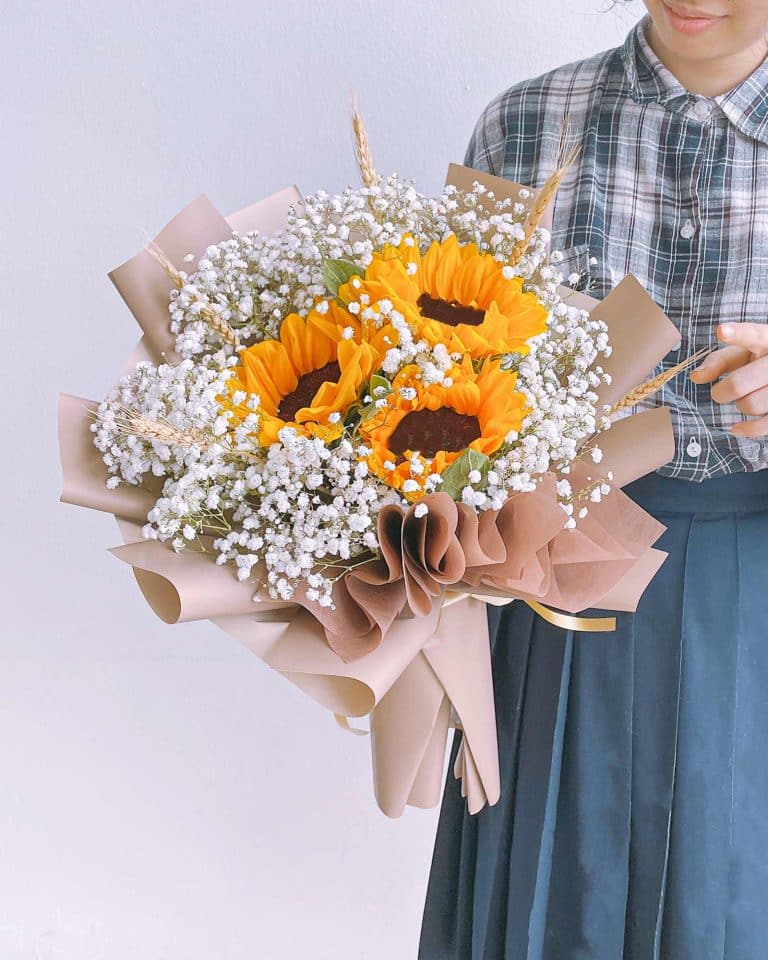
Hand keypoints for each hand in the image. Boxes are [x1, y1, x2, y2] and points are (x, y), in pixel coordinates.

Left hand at [690, 323, 767, 438]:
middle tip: (719, 393)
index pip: (754, 335)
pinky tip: (737, 427)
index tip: (721, 331)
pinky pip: (765, 425)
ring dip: (740, 405)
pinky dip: (747, 429)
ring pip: (751, 405)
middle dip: (722, 393)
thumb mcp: (741, 354)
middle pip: (739, 383)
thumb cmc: (757, 362)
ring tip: (745, 398)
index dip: (738, 334)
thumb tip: (696, 376)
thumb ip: (718, 361)